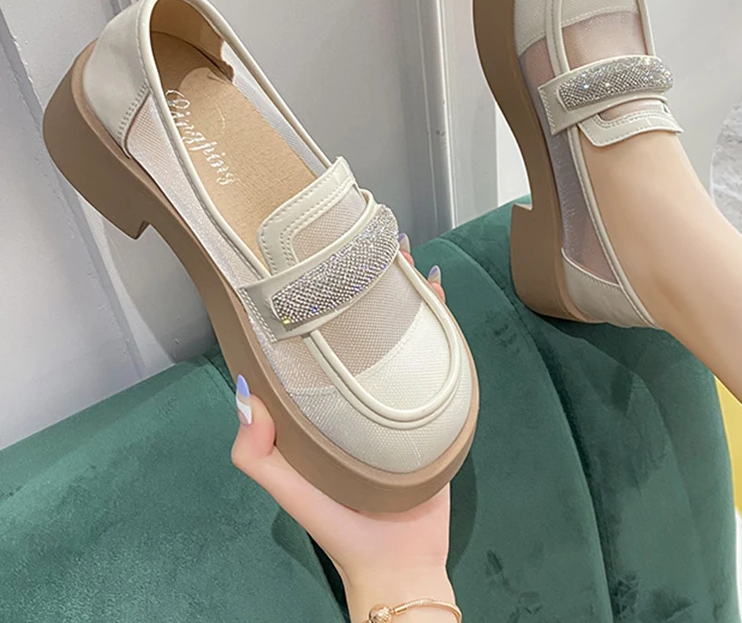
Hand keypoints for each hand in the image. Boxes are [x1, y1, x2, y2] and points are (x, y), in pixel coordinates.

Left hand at [232, 237, 453, 619]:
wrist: (400, 560)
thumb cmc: (339, 524)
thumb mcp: (290, 490)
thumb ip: (257, 454)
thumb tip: (244, 390)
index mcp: (322, 403)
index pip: (316, 341)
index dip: (316, 302)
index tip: (315, 264)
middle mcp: (356, 390)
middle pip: (360, 327)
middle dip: (364, 284)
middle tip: (366, 241)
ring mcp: (395, 394)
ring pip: (398, 332)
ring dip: (401, 293)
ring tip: (403, 255)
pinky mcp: (431, 403)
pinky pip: (434, 355)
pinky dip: (437, 323)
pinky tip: (437, 294)